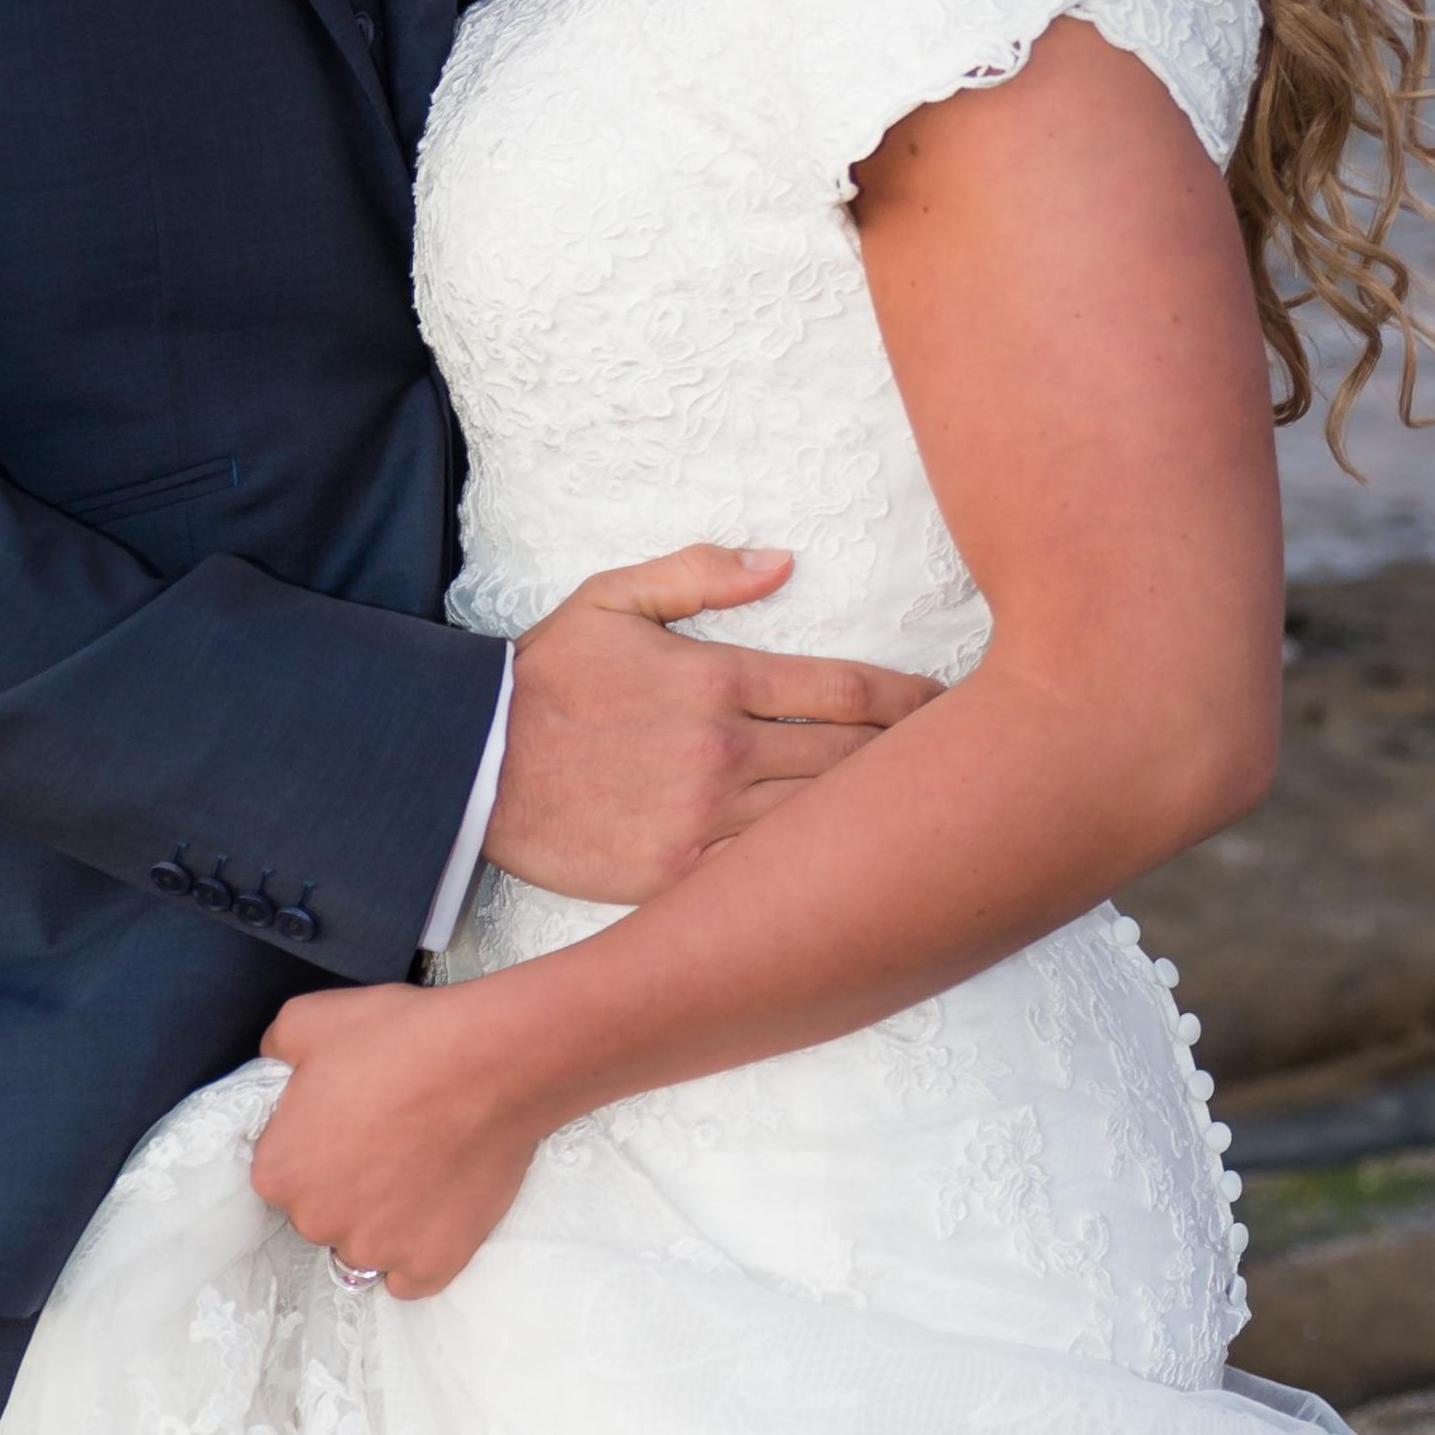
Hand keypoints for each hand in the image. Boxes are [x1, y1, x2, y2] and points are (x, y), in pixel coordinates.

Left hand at [251, 981, 543, 1299]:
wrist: (491, 1063)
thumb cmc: (400, 1039)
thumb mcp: (308, 1019)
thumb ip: (274, 1052)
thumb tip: (275, 1067)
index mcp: (278, 1172)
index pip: (281, 1174)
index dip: (312, 1147)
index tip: (344, 1124)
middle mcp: (316, 1223)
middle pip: (320, 1214)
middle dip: (344, 1186)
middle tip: (386, 1141)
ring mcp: (376, 1250)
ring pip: (364, 1246)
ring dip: (381, 1221)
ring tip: (418, 1171)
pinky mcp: (431, 1265)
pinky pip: (410, 1278)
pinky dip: (419, 1252)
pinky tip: (434, 1212)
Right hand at [487, 547, 936, 902]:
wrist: (467, 766)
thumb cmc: (544, 678)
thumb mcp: (612, 599)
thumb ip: (700, 574)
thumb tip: (783, 561)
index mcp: (719, 678)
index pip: (850, 691)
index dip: (915, 701)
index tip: (952, 707)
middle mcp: (723, 751)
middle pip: (855, 759)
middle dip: (917, 761)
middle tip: (967, 763)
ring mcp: (704, 820)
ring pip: (823, 819)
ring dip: (880, 817)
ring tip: (930, 817)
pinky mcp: (678, 874)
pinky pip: (770, 872)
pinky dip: (816, 866)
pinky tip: (854, 866)